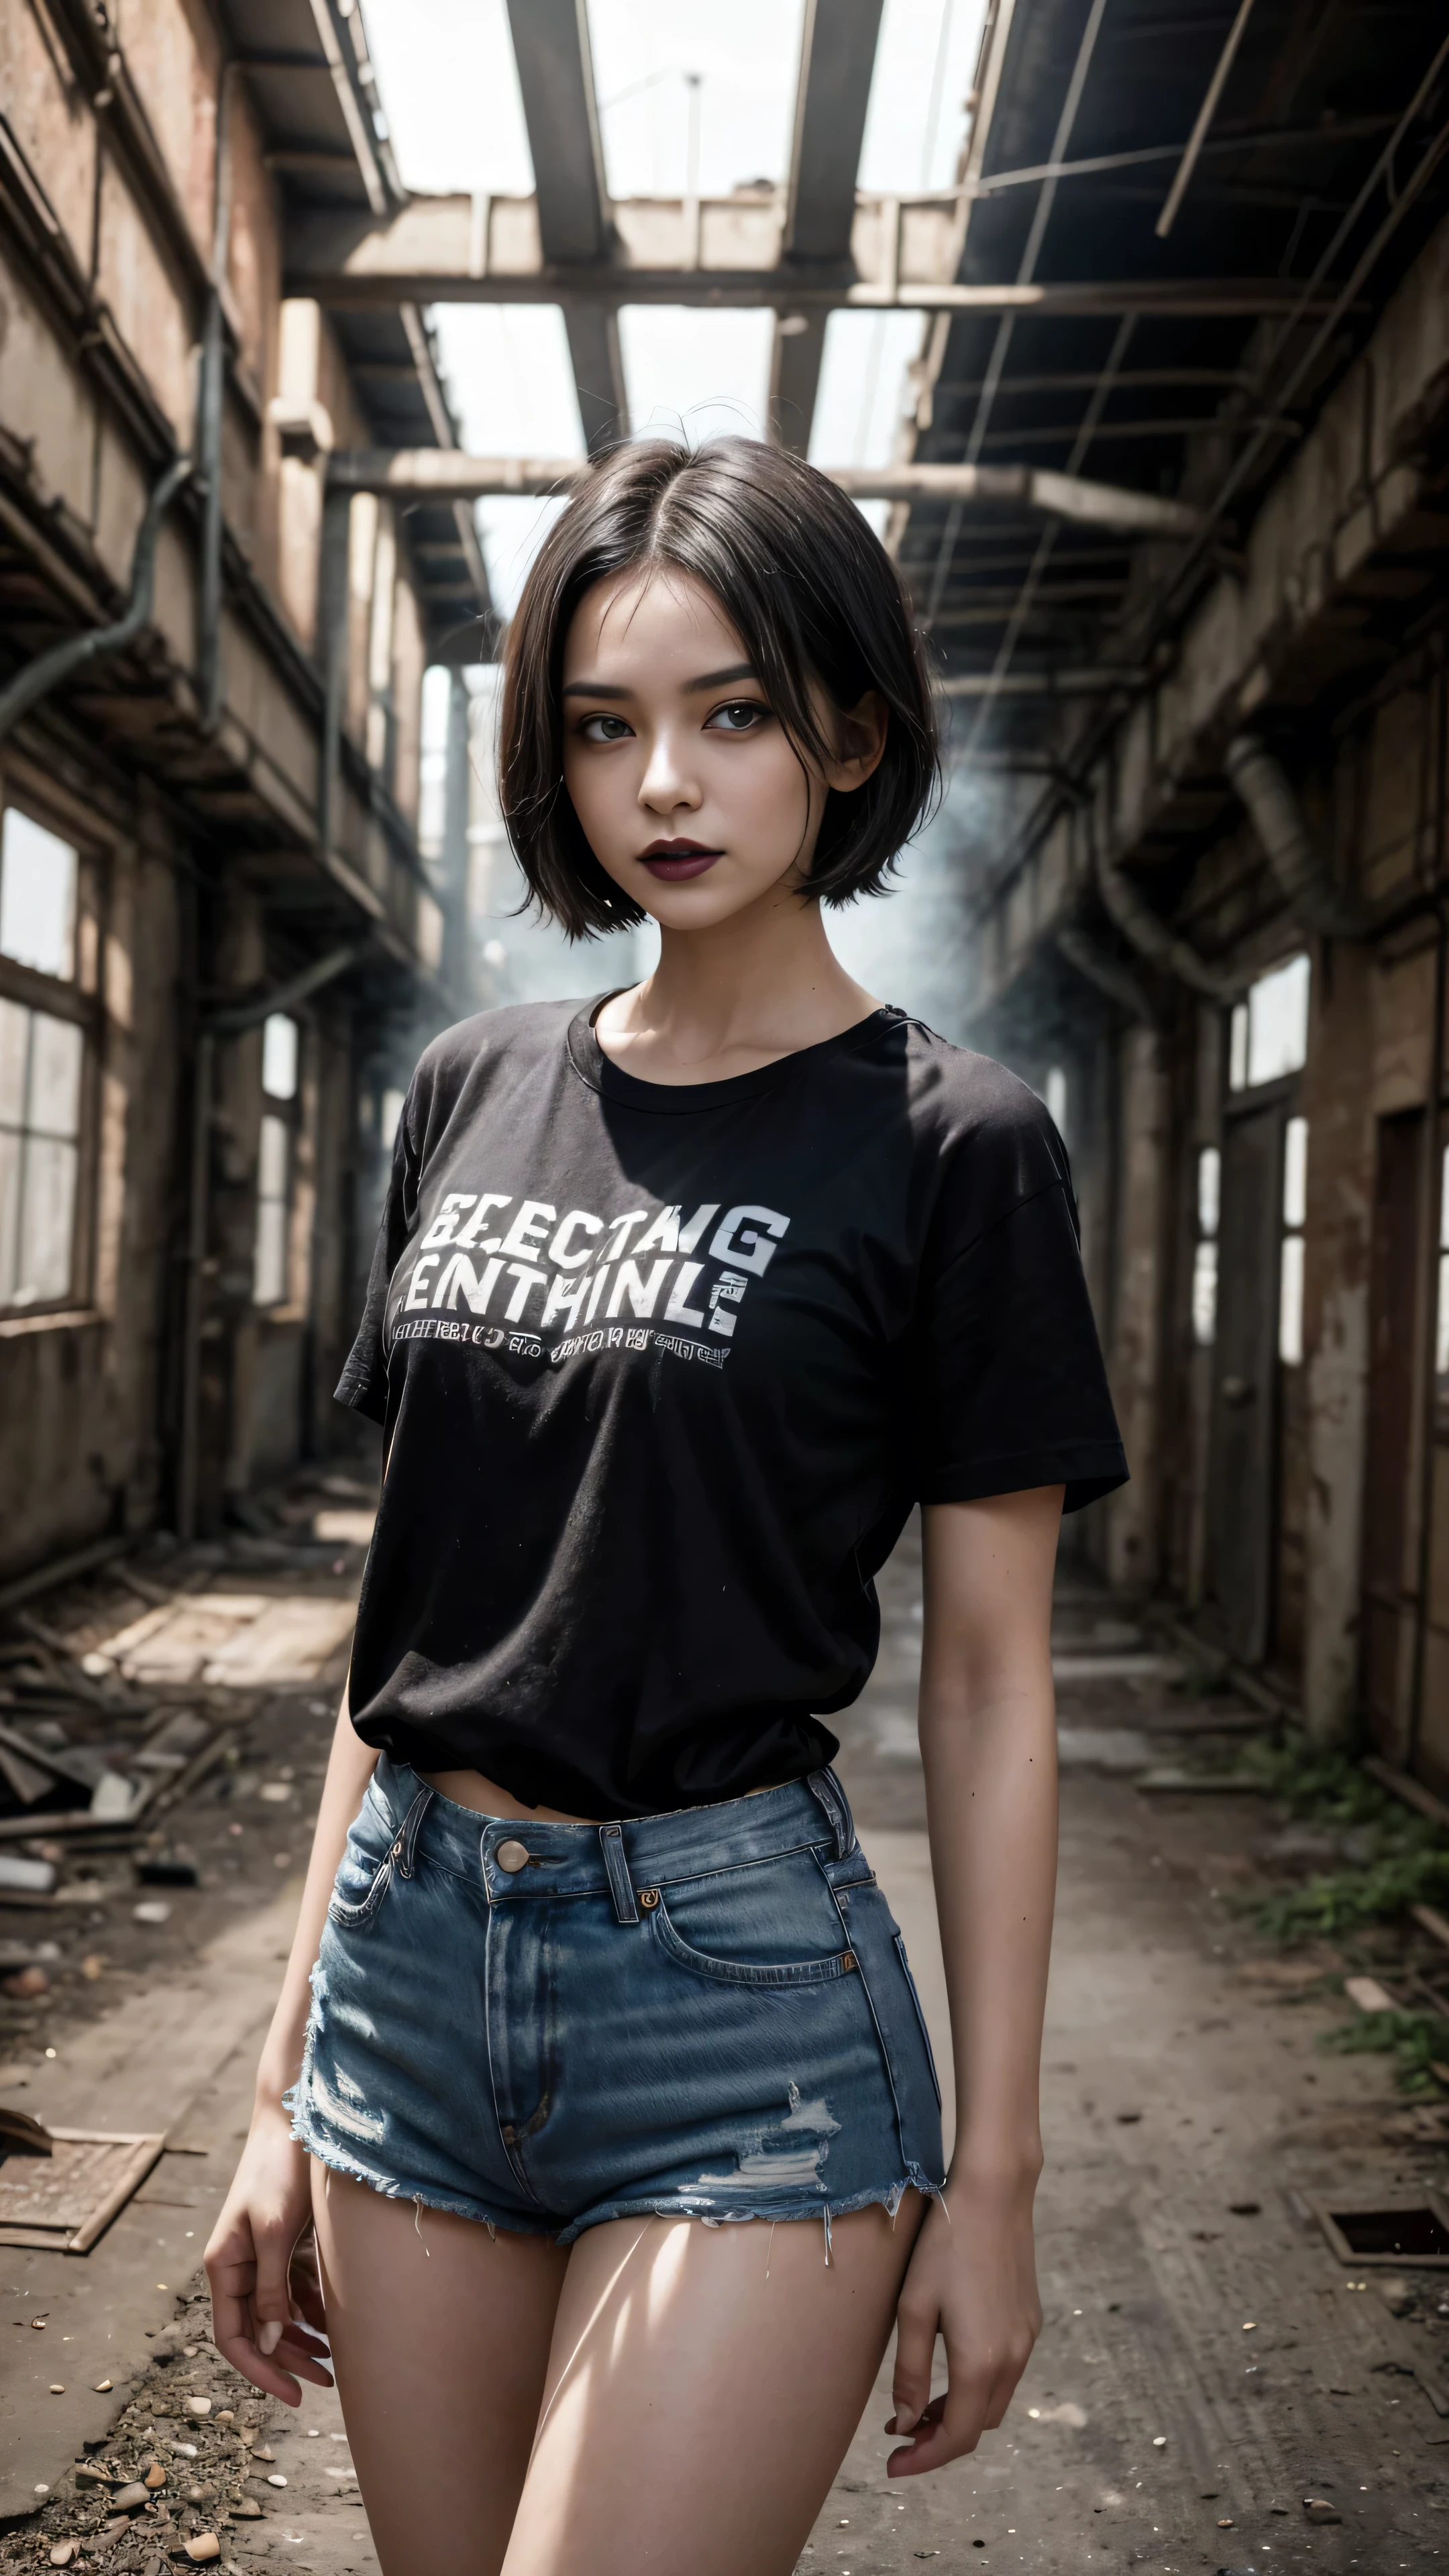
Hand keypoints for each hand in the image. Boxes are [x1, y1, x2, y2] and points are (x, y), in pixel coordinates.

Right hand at [204, 2100, 333, 2403]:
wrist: (298, 2117)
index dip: (260, 2371)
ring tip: (336, 2361)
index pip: (233, 2338)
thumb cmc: (282, 2170)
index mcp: (225, 2266)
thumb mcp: (275, 2230)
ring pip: (278, 2314)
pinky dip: (312, 2310)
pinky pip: (294, 2289)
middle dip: (288, 2361)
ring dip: (302, 2339)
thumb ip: (270, 2286)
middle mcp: (238, 2265)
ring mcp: (261, 2254)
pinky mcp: (284, 2242)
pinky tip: (336, 2325)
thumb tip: (269, 2340)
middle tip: (327, 2384)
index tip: (293, 2396)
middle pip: (258, 2332)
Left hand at [885, 2172, 1041, 2474]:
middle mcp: (1013, 2358)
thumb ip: (910, 2373)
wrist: (994, 2194)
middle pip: (979, 2425)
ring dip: (960, 2413)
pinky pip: (1005, 2372)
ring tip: (920, 2406)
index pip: (958, 2437)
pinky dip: (978, 2386)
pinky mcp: (1030, 2320)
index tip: (893, 2465)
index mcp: (982, 2362)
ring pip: (995, 2401)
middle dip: (940, 2438)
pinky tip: (951, 2369)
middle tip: (899, 2432)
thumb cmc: (944, 2245)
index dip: (924, 2459)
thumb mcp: (914, 2309)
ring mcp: (1026, 2339)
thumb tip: (906, 2423)